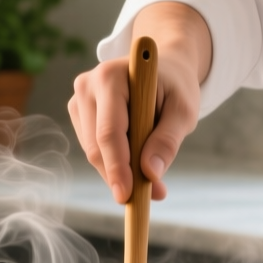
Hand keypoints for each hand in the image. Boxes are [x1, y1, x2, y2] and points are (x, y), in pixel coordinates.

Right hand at [67, 2, 211, 202]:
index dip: (117, 167)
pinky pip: (95, 149)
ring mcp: (79, 100)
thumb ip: (168, 140)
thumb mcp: (184, 110)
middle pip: (97, 146)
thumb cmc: (176, 86)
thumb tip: (150, 173)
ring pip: (93, 152)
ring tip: (152, 173)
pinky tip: (136, 155)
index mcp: (111, 77)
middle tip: (154, 195)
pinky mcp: (79, 114)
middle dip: (122, 176)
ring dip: (120, 171)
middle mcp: (87, 86)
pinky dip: (115, 162)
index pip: (109, 132)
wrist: (163, 67)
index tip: (127, 196)